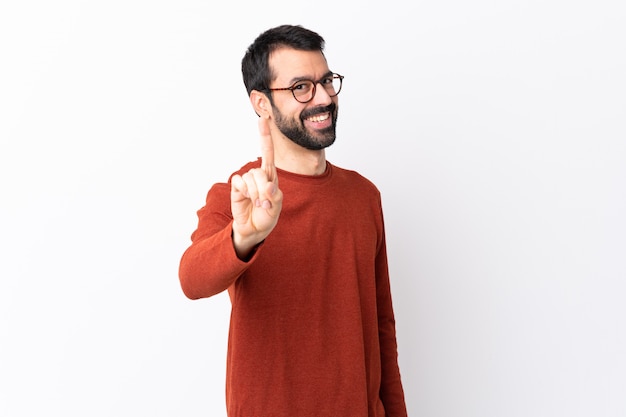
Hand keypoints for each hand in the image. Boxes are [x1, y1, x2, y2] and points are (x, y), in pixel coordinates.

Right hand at [230, 117, 282, 258]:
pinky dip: (244, 193)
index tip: (262, 118)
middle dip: (262, 189)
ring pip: (250, 178)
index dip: (264, 136)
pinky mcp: (236, 187)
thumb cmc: (267, 217)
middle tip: (264, 203)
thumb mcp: (276, 208)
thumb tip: (269, 185)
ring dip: (254, 194)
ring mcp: (247, 181)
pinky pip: (239, 182)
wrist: (253, 230)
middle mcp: (259, 176)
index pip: (268, 153)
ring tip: (257, 204)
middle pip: (260, 171)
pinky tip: (246, 200)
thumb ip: (274, 196)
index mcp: (271, 176)